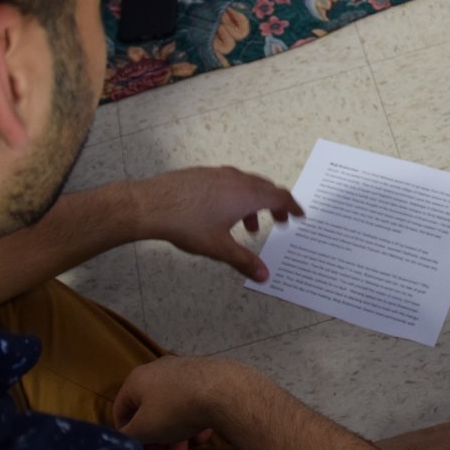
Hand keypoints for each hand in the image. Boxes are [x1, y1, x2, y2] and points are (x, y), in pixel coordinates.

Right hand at [114, 356, 258, 449]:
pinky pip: (194, 404)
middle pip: (151, 414)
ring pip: (173, 412)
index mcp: (137, 379)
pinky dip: (194, 423)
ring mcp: (185, 373)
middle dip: (156, 445)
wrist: (223, 390)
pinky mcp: (208, 378)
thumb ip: (129, 436)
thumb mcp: (143, 429)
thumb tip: (125, 437)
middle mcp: (159, 371)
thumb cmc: (174, 409)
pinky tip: (201, 438)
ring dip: (175, 440)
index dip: (126, 435)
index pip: (121, 409)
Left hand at [134, 166, 303, 281]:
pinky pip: (229, 183)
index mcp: (247, 194)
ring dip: (253, 203)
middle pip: (265, 188)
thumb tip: (265, 275)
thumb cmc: (186, 224)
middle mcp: (236, 179)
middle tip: (279, 222)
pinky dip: (236, 197)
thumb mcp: (219, 247)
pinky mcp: (202, 175)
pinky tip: (222, 214)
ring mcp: (218, 174)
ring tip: (248, 226)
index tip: (299, 215)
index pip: (280, 197)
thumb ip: (244, 261)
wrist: (150, 204)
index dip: (292, 207)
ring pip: (246, 185)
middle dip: (275, 206)